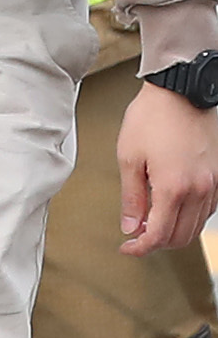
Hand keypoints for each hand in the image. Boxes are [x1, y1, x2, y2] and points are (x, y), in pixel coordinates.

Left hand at [117, 81, 217, 254]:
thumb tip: (130, 226)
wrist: (181, 90)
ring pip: (196, 227)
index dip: (140, 247)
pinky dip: (190, 217)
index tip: (128, 247)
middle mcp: (198, 191)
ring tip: (152, 220)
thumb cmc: (152, 117)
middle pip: (180, 237)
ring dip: (174, 231)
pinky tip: (173, 206)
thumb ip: (130, 196)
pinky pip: (207, 210)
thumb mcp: (129, 155)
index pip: (159, 235)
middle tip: (136, 235)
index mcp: (173, 188)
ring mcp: (212, 184)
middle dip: (157, 242)